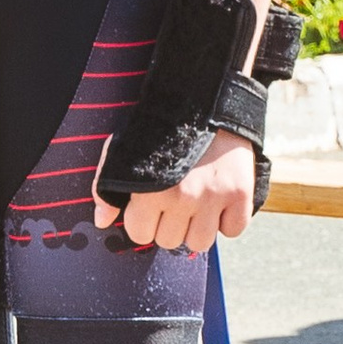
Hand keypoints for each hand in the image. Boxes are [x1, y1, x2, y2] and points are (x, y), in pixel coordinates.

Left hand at [96, 124, 255, 254]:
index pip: (140, 234)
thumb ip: (107, 188)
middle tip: (175, 199)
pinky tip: (219, 200)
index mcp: (150, 191)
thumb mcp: (124, 151)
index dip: (143, 221)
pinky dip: (227, 220)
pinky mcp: (240, 195)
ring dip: (198, 227)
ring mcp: (214, 198)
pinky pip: (232, 231)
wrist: (205, 101)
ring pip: (200, 242)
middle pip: (170, 241)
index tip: (150, 205)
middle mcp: (182, 198)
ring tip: (196, 201)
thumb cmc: (162, 129)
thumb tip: (102, 221)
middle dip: (169, 224)